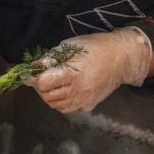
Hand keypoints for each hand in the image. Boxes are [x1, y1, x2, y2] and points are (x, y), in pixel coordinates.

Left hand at [31, 28, 153, 113]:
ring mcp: (83, 100)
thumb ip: (51, 58)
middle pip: (46, 96)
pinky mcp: (88, 106)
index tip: (31, 74)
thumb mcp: (72, 45)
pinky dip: (60, 102)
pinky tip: (63, 92)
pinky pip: (66, 108)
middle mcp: (78, 90)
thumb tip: (33, 66)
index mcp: (73, 73)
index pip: (42, 84)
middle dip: (40, 88)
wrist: (122, 58)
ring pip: (54, 105)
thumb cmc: (96, 47)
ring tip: (53, 84)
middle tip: (43, 78)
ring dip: (49, 96)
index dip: (33, 79)